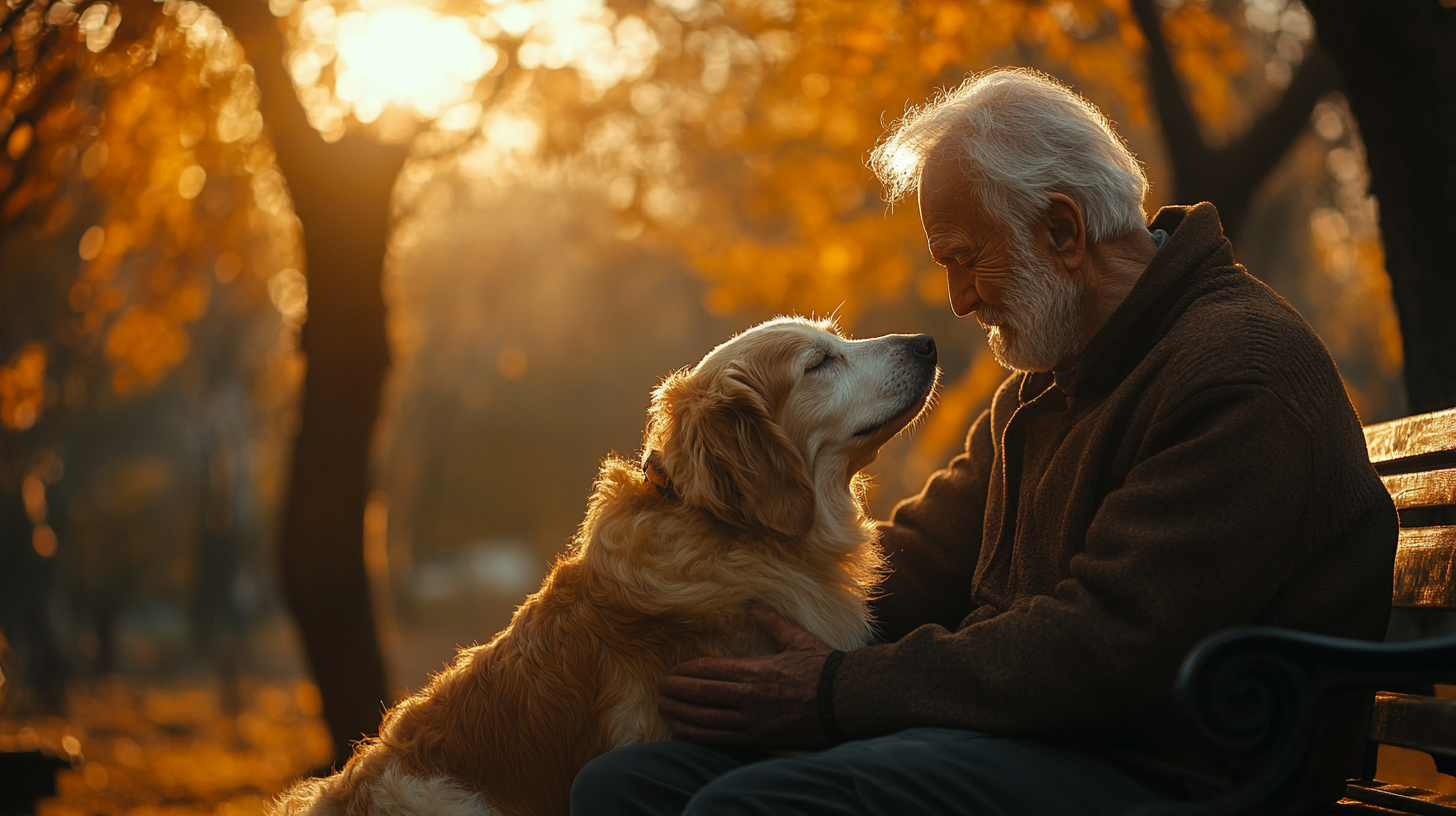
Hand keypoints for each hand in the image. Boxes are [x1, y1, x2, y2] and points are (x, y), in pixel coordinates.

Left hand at [657, 605, 833, 748]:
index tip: (671, 671)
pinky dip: (695, 734)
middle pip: (700, 694)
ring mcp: (751, 721)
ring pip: (704, 718)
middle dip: (676, 691)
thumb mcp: (796, 639)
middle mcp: (748, 697)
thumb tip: (752, 602)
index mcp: (754, 670)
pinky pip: (717, 738)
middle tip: (659, 687)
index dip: (686, 671)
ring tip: (664, 707)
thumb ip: (770, 621)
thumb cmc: (822, 668)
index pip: (708, 670)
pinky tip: (681, 730)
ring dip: (680, 712)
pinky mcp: (756, 739)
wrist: (845, 701)